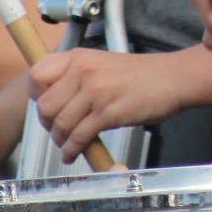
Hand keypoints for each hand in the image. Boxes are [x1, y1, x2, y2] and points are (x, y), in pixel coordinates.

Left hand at [28, 48, 186, 163]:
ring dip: (60, 141)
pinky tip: (74, 154)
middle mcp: (83, 72)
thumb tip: (55, 99)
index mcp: (78, 57)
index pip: (37, 76)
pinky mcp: (108, 113)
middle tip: (57, 131)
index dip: (37, 96)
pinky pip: (78, 137)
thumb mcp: (103, 64)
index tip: (46, 107)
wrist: (173, 78)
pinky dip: (72, 151)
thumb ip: (78, 76)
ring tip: (67, 145)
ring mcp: (95, 92)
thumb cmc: (142, 74)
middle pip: (45, 106)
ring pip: (60, 124)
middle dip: (48, 125)